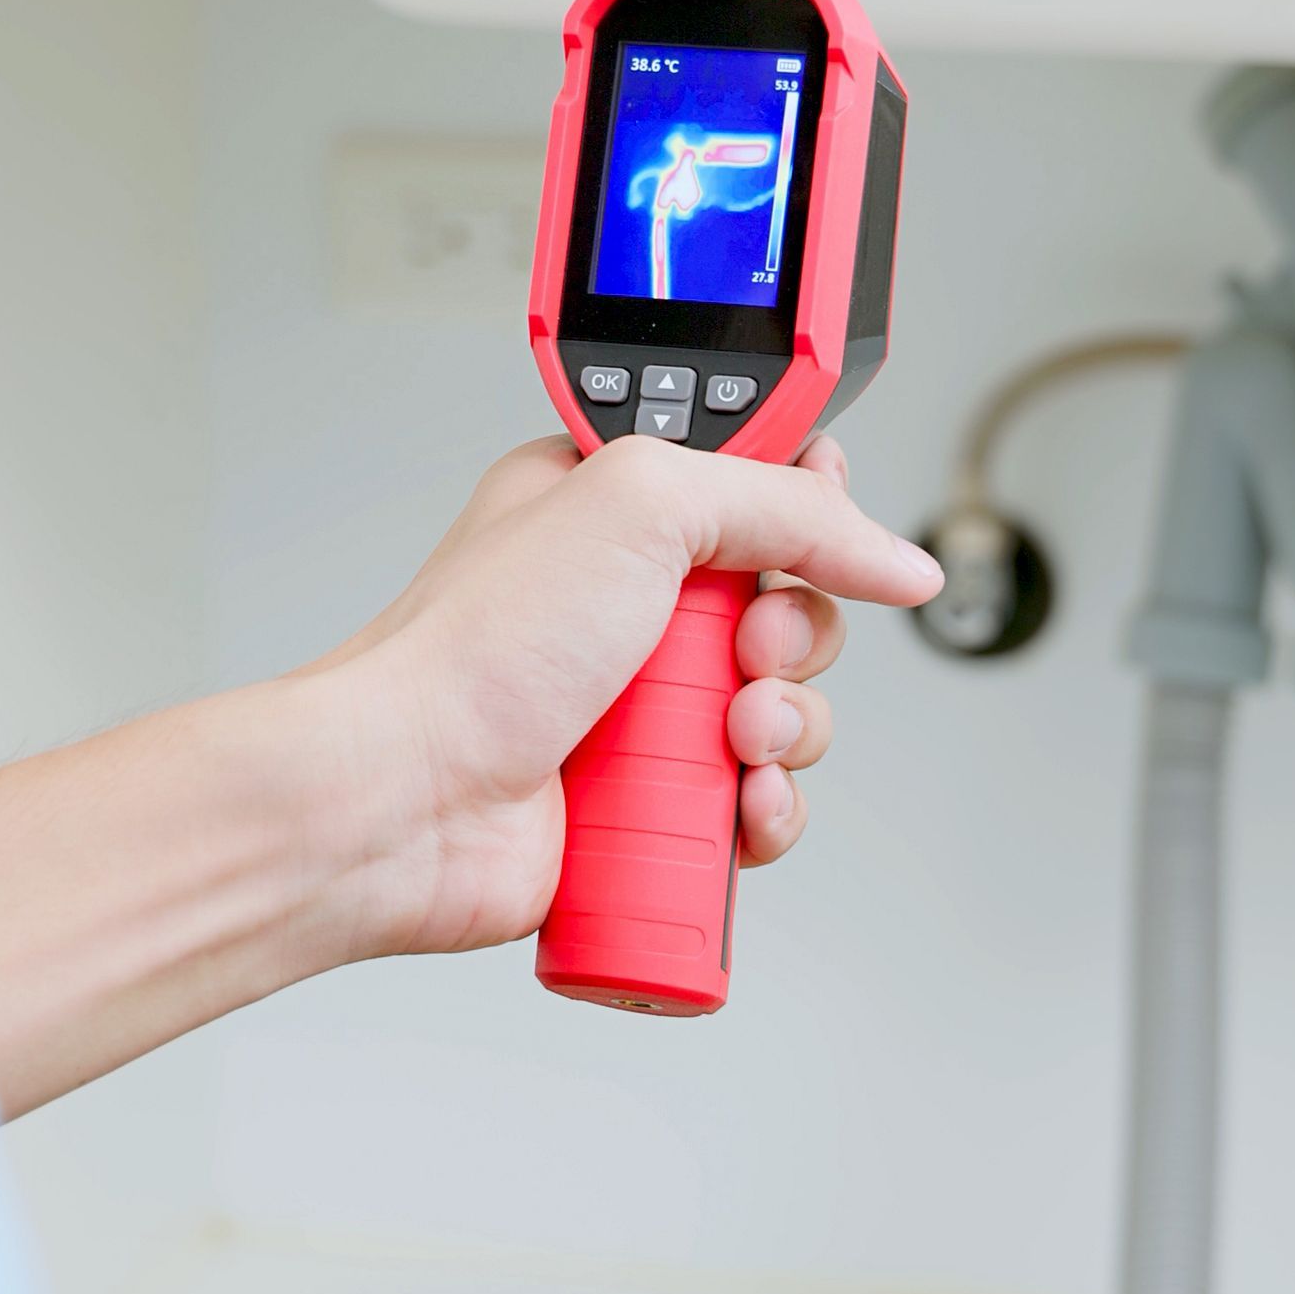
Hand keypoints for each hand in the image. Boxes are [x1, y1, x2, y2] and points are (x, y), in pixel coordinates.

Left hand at [330, 430, 942, 962]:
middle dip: (796, 634)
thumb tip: (890, 551)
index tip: (821, 521)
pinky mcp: (648, 802)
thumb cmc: (471, 649)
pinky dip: (765, 810)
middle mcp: (626, 605)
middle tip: (748, 645)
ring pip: (784, 712)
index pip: (752, 484)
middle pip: (789, 605)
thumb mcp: (642, 504)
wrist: (404, 797)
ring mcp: (637, 709)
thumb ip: (783, 504)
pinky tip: (736, 805)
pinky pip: (756, 804)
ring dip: (785, 728)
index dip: (806, 506)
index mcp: (610, 509)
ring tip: (730, 736)